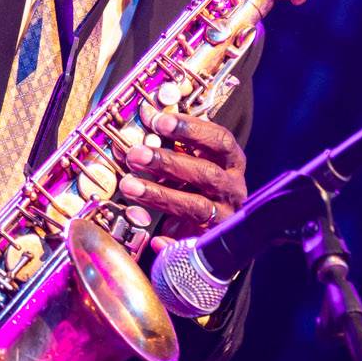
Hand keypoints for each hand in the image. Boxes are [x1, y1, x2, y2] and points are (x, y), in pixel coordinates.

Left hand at [118, 108, 247, 249]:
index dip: (192, 129)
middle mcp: (233, 189)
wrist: (221, 229)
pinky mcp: (212, 241)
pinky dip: (172, 242)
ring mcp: (224, 216)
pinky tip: (154, 239)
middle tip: (136, 154)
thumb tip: (146, 115)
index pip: (220, 140)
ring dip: (159, 194)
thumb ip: (173, 142)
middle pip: (206, 174)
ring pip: (195, 206)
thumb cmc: (198, 183)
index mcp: (232, 163)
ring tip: (129, 184)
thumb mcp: (193, 160)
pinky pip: (192, 245)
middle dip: (169, 163)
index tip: (160, 121)